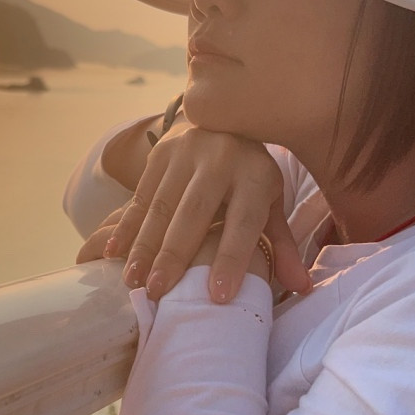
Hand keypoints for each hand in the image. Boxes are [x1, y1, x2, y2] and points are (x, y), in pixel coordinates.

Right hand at [77, 126, 311, 301]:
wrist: (223, 118)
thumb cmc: (249, 175)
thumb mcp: (270, 202)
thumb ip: (280, 244)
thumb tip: (301, 287)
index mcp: (255, 174)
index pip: (244, 221)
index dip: (231, 258)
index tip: (216, 296)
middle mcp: (220, 159)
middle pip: (194, 212)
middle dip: (174, 254)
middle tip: (157, 292)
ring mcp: (186, 152)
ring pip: (162, 204)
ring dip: (144, 244)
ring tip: (132, 279)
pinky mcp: (160, 152)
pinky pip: (141, 193)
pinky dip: (126, 224)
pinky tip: (113, 251)